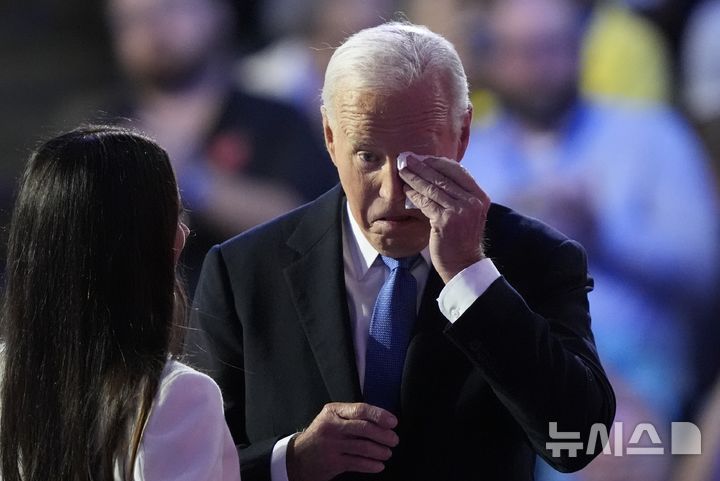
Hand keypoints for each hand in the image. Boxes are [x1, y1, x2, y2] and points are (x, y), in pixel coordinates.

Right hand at [287, 402, 398, 480]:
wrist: (297, 457)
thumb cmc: (321, 435)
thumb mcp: (331, 418)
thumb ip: (351, 416)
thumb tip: (381, 420)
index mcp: (333, 411)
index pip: (360, 409)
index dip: (379, 415)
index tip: (393, 422)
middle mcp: (331, 426)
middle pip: (364, 428)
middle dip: (383, 435)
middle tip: (394, 439)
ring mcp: (331, 445)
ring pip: (363, 447)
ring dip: (380, 451)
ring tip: (387, 453)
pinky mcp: (332, 462)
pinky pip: (357, 463)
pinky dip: (371, 465)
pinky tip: (379, 465)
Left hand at [399, 155, 489, 282]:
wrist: (463, 264)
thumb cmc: (461, 238)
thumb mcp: (467, 213)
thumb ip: (458, 194)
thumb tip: (437, 173)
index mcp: (480, 196)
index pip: (458, 170)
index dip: (438, 162)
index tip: (423, 158)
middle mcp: (473, 201)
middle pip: (443, 177)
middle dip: (422, 166)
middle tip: (406, 158)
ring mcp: (460, 211)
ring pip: (432, 188)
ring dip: (414, 177)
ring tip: (402, 170)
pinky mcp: (445, 221)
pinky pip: (425, 202)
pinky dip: (413, 194)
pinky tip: (405, 190)